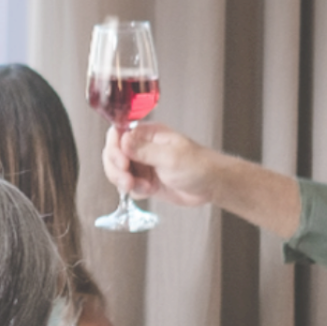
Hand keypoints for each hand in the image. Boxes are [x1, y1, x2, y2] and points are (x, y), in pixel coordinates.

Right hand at [103, 121, 229, 208]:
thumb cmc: (200, 166)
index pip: (118, 134)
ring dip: (124, 181)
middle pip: (114, 154)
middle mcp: (143, 147)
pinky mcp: (145, 180)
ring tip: (140, 187)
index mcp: (149, 134)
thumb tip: (122, 140)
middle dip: (116, 169)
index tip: (122, 163)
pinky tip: (148, 191)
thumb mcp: (171, 157)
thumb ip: (144, 150)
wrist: (212, 186)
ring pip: (118, 171)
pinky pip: (128, 185)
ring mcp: (143, 164)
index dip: (115, 148)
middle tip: (127, 180)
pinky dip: (134, 190)